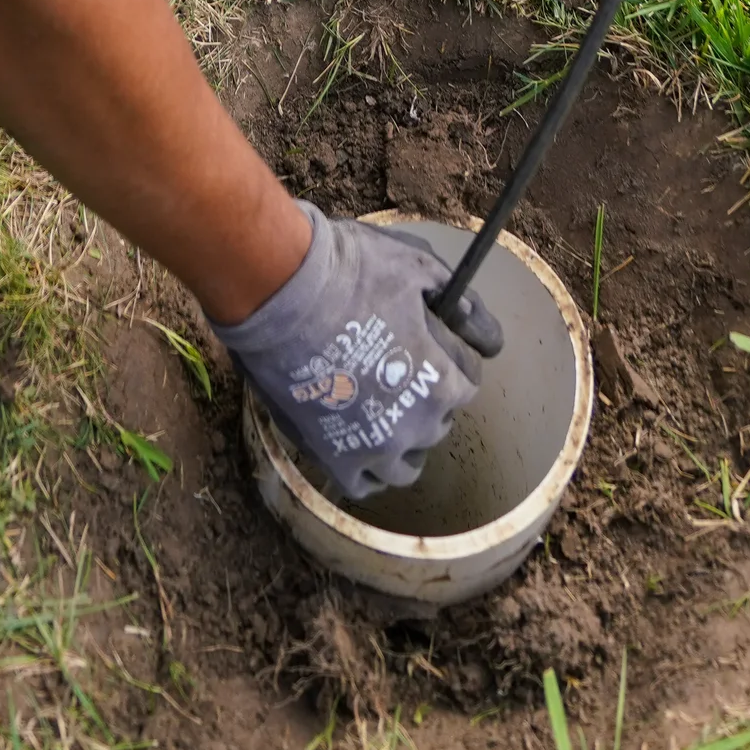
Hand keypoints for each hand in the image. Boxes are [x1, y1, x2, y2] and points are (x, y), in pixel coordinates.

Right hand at [216, 206, 500, 503]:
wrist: (281, 291)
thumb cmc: (350, 274)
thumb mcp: (415, 265)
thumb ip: (449, 294)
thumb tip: (466, 311)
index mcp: (439, 383)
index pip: (469, 386)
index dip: (453, 361)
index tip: (435, 348)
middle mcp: (413, 426)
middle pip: (438, 425)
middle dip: (429, 400)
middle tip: (405, 373)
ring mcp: (372, 448)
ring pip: (405, 467)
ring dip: (404, 443)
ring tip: (388, 418)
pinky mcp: (333, 456)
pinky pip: (363, 483)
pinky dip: (368, 469)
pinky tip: (361, 446)